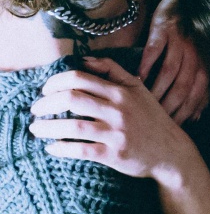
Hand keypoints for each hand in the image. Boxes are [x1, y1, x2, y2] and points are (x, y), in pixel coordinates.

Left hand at [29, 57, 196, 180]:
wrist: (169, 149)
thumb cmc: (150, 116)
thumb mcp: (137, 88)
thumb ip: (113, 70)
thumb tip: (84, 59)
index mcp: (121, 91)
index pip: (80, 78)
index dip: (56, 81)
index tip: (46, 89)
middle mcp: (117, 109)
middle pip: (71, 99)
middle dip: (46, 102)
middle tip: (37, 108)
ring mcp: (116, 132)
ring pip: (72, 126)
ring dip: (47, 127)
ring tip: (36, 128)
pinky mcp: (114, 154)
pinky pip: (80, 150)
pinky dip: (61, 149)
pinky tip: (52, 148)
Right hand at [140, 0, 208, 124]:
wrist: (185, 3)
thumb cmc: (193, 39)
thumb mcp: (202, 64)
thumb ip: (201, 91)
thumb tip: (197, 116)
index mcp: (205, 65)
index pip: (197, 96)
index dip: (184, 114)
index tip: (170, 129)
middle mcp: (195, 54)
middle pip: (183, 87)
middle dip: (168, 107)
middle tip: (153, 122)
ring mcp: (180, 41)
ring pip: (169, 71)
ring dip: (156, 90)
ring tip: (143, 106)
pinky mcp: (164, 30)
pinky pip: (154, 51)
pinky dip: (146, 66)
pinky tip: (136, 79)